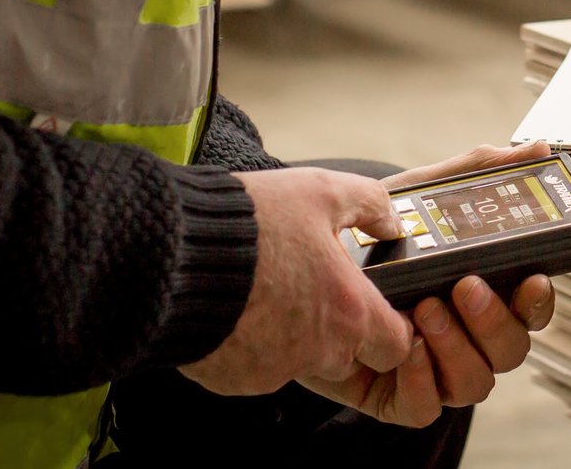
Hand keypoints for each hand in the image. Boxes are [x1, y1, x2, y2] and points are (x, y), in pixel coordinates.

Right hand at [178, 167, 411, 397]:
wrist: (173, 255)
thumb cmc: (252, 222)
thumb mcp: (321, 191)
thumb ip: (369, 205)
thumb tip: (391, 224)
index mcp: (349, 312)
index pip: (397, 347)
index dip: (391, 327)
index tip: (374, 303)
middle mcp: (318, 351)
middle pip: (348, 356)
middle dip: (337, 329)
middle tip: (312, 288)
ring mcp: (275, 371)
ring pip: (302, 361)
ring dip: (295, 337)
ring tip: (269, 290)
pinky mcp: (236, 380)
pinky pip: (258, 368)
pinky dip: (255, 345)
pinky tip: (239, 307)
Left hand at [301, 142, 560, 426]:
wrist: (303, 255)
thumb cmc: (374, 231)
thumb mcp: (425, 194)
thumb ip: (478, 171)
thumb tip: (536, 148)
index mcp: (484, 291)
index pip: (530, 309)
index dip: (539, 301)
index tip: (530, 278)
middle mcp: (464, 336)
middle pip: (510, 352)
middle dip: (494, 322)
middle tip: (464, 286)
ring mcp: (432, 368)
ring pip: (474, 384)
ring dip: (457, 349)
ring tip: (424, 309)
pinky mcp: (391, 393)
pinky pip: (425, 408)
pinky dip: (421, 381)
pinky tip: (404, 346)